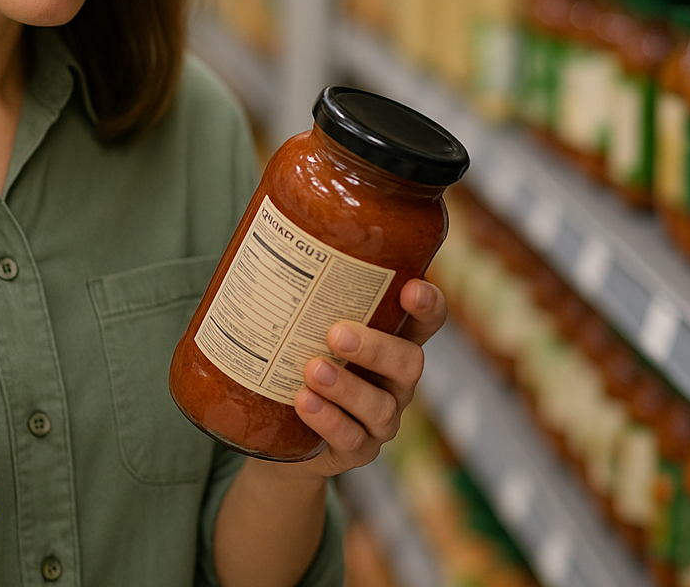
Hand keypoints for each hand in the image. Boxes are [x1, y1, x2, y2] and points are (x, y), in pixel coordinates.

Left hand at [289, 278, 446, 478]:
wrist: (275, 428)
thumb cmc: (296, 360)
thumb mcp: (304, 328)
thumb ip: (302, 296)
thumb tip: (261, 239)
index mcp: (391, 341)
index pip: (426, 320)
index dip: (428, 306)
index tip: (411, 289)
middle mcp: (395, 380)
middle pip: (410, 362)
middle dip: (377, 348)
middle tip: (337, 334)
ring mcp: (381, 418)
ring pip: (382, 406)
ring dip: (347, 387)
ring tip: (312, 370)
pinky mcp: (358, 450)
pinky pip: (353, 439)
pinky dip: (329, 421)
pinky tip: (305, 404)